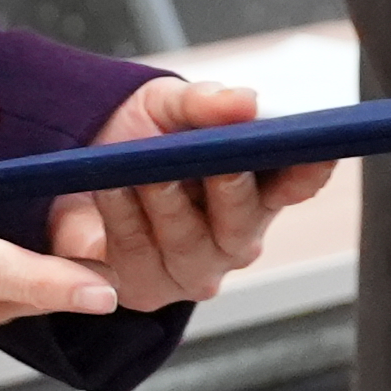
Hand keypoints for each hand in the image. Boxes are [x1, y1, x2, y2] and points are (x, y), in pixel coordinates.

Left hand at [45, 69, 328, 309]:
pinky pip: (136, 258)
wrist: (76, 167)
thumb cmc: (140, 135)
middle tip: (209, 158)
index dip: (310, 170)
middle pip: (243, 225)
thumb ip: (205, 103)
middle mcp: (235, 237)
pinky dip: (122, 219)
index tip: (314, 149)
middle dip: (226, 188)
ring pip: (188, 244)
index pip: (298, 184)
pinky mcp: (146, 288)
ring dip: (162, 201)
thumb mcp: (169, 105)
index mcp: (258, 189)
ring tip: (139, 167)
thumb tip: (247, 102)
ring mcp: (193, 269)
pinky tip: (109, 189)